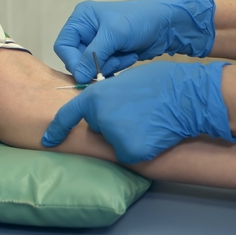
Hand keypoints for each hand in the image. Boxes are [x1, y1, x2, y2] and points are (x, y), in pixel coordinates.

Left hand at [42, 61, 235, 163]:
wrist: (186, 96)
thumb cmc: (161, 82)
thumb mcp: (125, 80)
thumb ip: (107, 96)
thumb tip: (104, 110)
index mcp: (95, 96)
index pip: (68, 115)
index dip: (57, 130)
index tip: (49, 140)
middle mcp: (100, 117)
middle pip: (100, 129)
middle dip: (112, 124)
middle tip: (136, 110)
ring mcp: (114, 136)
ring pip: (116, 143)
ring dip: (129, 137)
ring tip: (149, 120)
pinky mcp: (130, 151)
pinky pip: (130, 154)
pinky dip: (141, 149)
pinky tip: (154, 134)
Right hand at [54, 0, 215, 83]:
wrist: (166, 26)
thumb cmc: (140, 21)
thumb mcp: (114, 35)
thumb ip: (93, 55)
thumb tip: (78, 76)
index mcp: (81, 19)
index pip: (64, 46)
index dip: (73, 61)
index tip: (88, 72)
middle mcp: (86, 31)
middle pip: (77, 59)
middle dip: (96, 64)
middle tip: (114, 62)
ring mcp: (98, 44)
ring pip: (91, 68)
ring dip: (109, 66)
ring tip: (126, 55)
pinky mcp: (110, 55)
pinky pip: (104, 70)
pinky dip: (116, 68)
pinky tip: (130, 57)